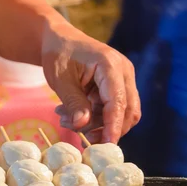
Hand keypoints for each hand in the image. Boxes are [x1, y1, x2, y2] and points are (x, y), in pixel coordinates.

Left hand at [41, 21, 140, 143]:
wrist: (59, 40)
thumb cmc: (58, 55)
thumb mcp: (60, 80)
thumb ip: (72, 102)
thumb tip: (81, 125)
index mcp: (110, 65)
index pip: (118, 102)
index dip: (113, 126)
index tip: (106, 145)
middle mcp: (123, 71)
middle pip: (128, 110)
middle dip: (106, 128)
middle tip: (81, 137)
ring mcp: (123, 78)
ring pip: (121, 112)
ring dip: (96, 123)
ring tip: (65, 120)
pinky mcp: (117, 85)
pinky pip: (112, 108)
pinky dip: (95, 117)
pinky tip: (71, 116)